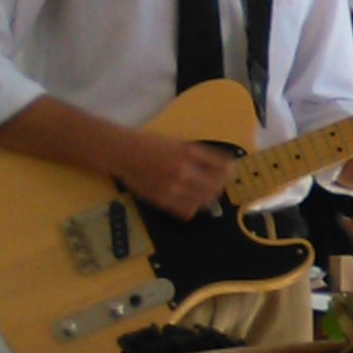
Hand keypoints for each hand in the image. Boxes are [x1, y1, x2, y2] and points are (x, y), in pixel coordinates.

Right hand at [114, 133, 233, 220]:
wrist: (122, 152)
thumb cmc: (148, 144)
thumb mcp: (177, 142)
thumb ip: (197, 154)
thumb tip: (219, 164)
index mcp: (189, 153)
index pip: (221, 165)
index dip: (230, 170)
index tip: (231, 171)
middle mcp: (184, 170)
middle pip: (216, 185)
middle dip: (221, 185)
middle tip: (220, 184)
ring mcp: (173, 186)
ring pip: (204, 200)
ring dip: (209, 198)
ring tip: (207, 194)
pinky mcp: (163, 199)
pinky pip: (187, 210)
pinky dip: (193, 207)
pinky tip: (192, 202)